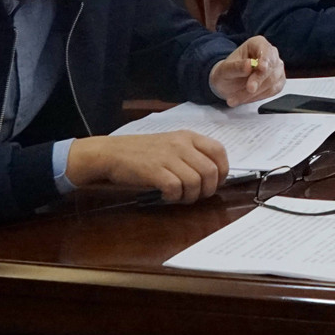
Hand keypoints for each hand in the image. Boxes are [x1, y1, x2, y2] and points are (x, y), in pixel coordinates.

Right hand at [66, 132, 229, 202]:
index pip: (219, 152)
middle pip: (211, 171)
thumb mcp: (171, 145)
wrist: (111, 153)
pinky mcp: (154, 170)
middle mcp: (181, 144)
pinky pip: (176, 189)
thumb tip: (213, 175)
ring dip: (191, 196)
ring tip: (179, 197)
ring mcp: (168, 156)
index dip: (223, 171)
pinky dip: (174, 198)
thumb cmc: (142, 152)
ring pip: (196, 182)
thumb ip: (192, 154)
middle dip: (208, 189)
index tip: (216, 183)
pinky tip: (166, 196)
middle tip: (196, 196)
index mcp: (188, 136)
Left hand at [208, 36, 284, 105]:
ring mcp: (276, 68)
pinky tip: (246, 98)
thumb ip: (236, 67)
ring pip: (273, 81)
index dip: (265, 59)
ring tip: (236, 99)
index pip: (266, 50)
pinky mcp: (279, 81)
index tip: (261, 68)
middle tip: (249, 89)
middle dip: (259, 80)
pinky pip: (274, 90)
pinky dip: (259, 96)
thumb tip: (249, 64)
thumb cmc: (227, 73)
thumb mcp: (225, 70)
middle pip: (271, 67)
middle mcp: (270, 54)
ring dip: (256, 92)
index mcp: (257, 43)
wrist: (228, 84)